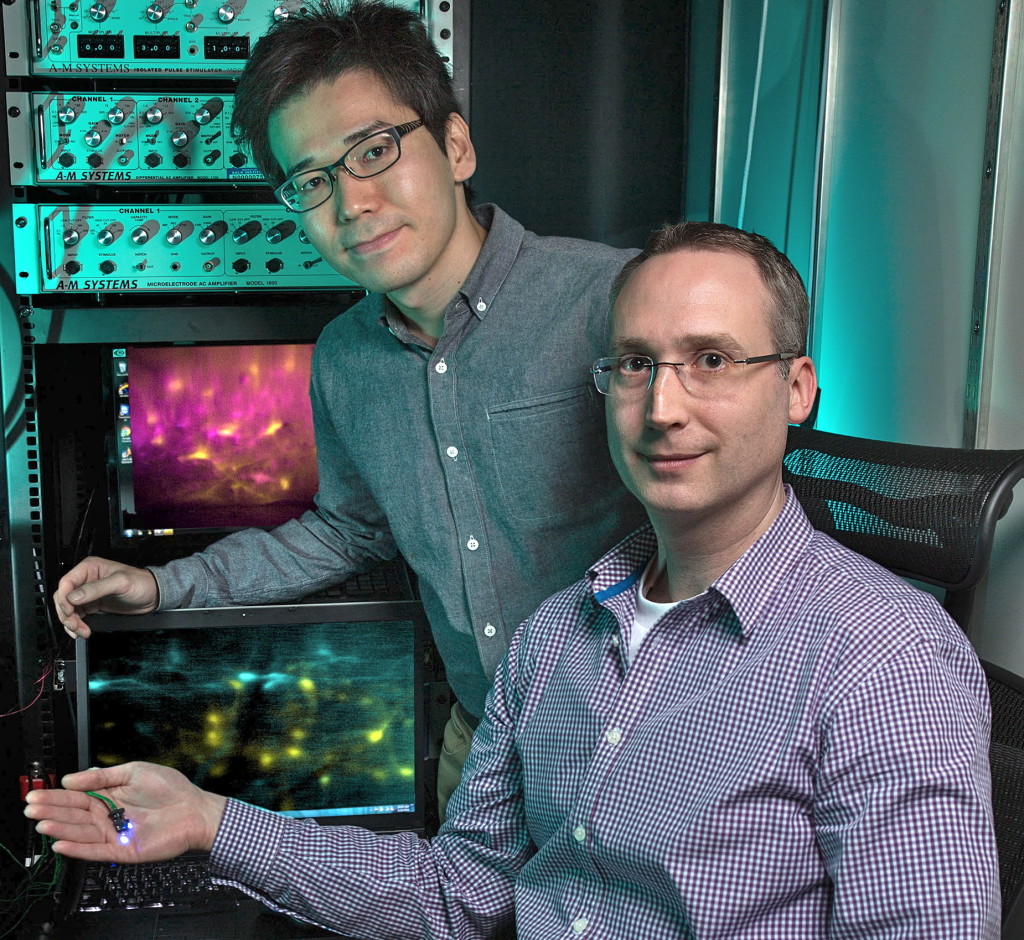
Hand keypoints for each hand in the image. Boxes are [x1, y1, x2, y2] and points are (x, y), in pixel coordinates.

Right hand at [24, 763, 225, 862]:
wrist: (195, 810)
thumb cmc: (170, 789)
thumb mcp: (135, 771)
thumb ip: (103, 775)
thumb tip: (72, 778)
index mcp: (110, 796)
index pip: (77, 796)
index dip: (56, 796)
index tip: (37, 794)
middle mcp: (109, 816)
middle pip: (74, 814)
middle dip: (52, 810)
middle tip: (31, 807)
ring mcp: (114, 833)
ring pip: (81, 832)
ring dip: (60, 828)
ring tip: (42, 823)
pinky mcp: (122, 849)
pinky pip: (95, 850)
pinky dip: (77, 848)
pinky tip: (61, 843)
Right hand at [53, 556, 159, 637]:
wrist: (153, 595)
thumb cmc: (141, 582)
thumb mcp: (120, 583)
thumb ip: (96, 588)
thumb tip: (74, 596)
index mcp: (90, 568)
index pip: (66, 583)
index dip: (63, 598)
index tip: (69, 611)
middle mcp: (86, 580)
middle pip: (63, 598)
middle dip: (66, 613)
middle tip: (75, 625)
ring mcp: (88, 594)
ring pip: (68, 609)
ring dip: (71, 622)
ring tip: (81, 631)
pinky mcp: (92, 605)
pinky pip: (77, 615)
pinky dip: (76, 625)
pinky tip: (80, 631)